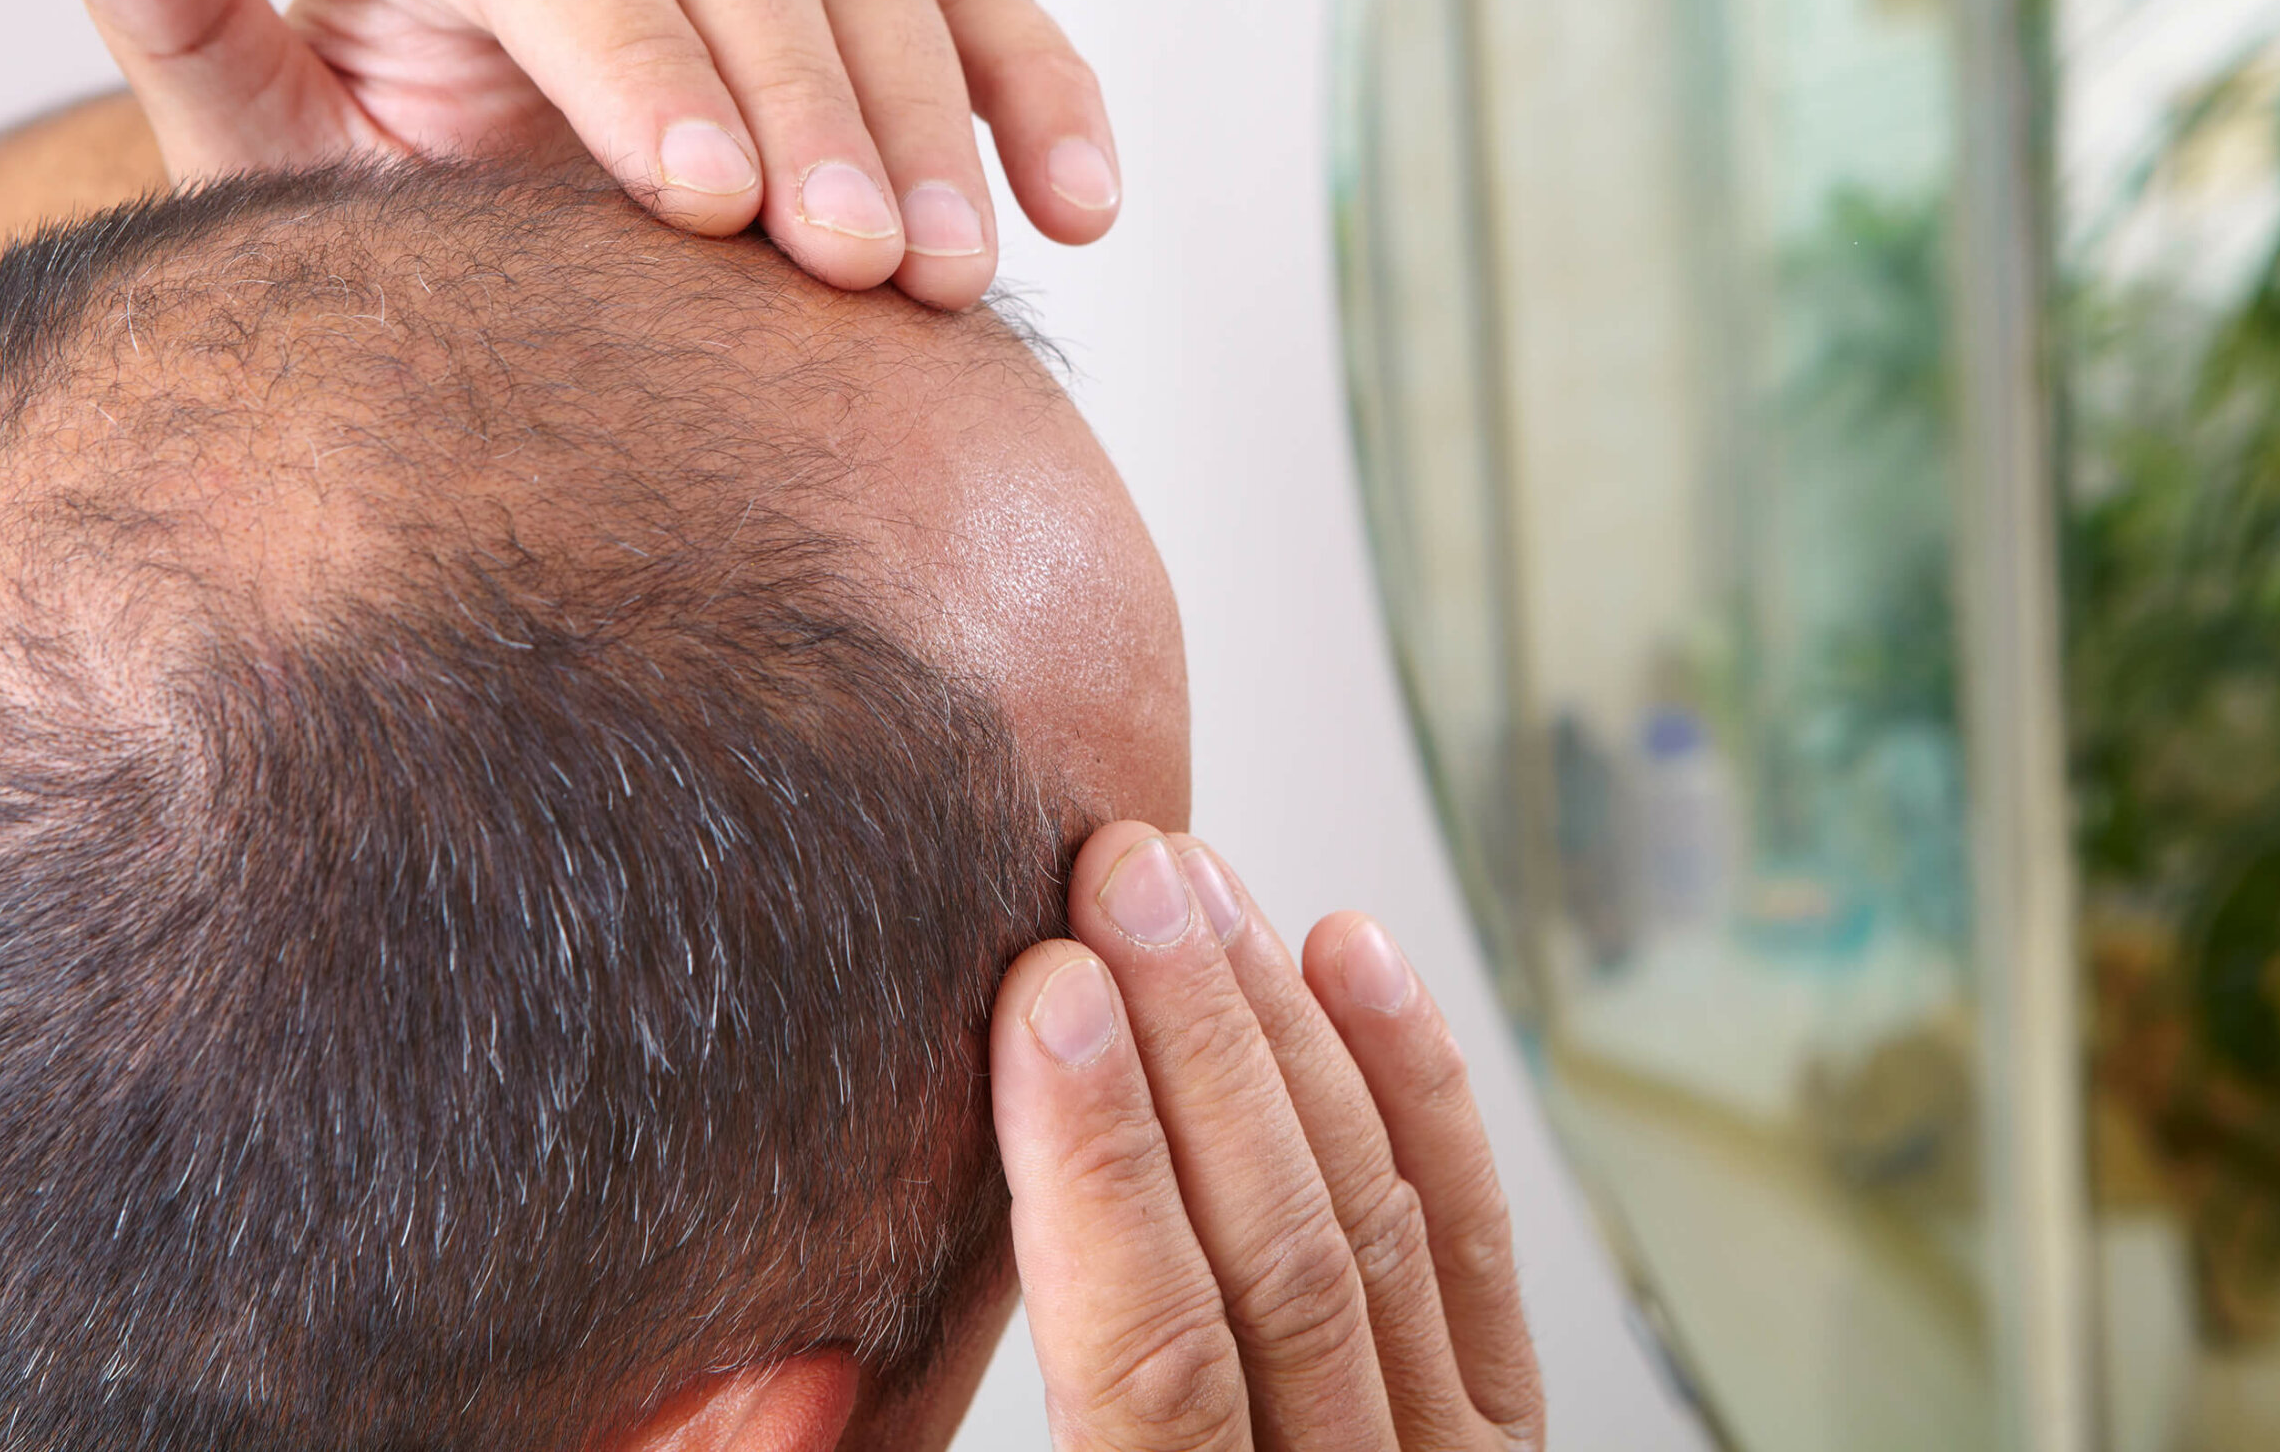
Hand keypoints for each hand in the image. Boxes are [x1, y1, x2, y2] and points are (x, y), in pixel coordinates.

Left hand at [0, 0, 1121, 308]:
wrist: (515, 271)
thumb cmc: (385, 225)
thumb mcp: (259, 144)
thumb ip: (177, 5)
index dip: (635, 55)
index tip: (703, 208)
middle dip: (809, 109)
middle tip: (856, 273)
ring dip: (934, 119)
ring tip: (954, 280)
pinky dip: (1040, 90)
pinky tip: (1083, 201)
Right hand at [993, 826, 1545, 1450]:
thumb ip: (956, 1430)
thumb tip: (781, 1346)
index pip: (1147, 1359)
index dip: (1098, 1165)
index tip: (1049, 994)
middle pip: (1278, 1257)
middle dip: (1194, 1046)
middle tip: (1123, 883)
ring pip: (1369, 1219)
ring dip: (1276, 1032)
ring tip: (1195, 884)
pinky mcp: (1498, 1419)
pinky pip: (1470, 1237)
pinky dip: (1417, 1086)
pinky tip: (1350, 956)